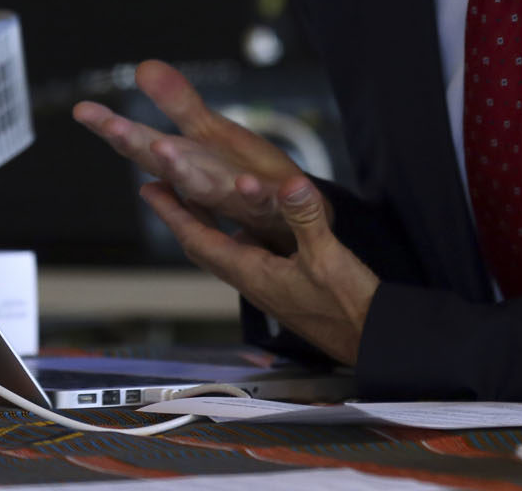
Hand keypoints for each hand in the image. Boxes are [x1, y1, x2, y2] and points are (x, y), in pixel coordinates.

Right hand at [73, 59, 308, 250]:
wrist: (290, 224)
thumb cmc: (241, 176)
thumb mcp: (210, 134)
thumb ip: (178, 104)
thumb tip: (142, 65)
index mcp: (186, 162)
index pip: (144, 143)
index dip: (115, 128)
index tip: (81, 109)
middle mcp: (204, 182)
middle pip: (166, 165)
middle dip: (141, 147)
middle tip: (114, 127)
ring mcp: (236, 197)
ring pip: (206, 188)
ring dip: (185, 172)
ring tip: (163, 149)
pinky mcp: (273, 205)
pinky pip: (263, 201)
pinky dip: (255, 193)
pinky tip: (248, 181)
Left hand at [142, 173, 377, 365]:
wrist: (370, 339)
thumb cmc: (347, 306)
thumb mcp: (327, 256)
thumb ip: (306, 218)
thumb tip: (289, 182)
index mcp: (254, 274)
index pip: (201, 241)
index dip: (174, 214)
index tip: (151, 190)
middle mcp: (253, 282)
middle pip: (204, 248)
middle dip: (181, 218)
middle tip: (163, 190)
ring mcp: (268, 287)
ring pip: (224, 253)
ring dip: (206, 226)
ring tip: (197, 200)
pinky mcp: (284, 288)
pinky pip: (247, 258)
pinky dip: (236, 237)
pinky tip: (250, 226)